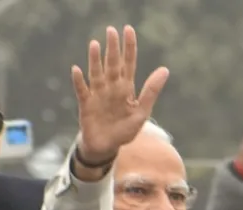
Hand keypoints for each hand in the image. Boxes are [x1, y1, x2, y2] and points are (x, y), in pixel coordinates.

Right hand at [71, 25, 169, 165]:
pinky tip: (77, 69)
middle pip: (112, 65)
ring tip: (95, 44)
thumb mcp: (141, 112)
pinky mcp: (86, 105)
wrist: (106, 147)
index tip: (128, 30)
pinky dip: (79, 81)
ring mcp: (98, 95)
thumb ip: (151, 91)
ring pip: (97, 74)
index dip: (129, 48)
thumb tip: (165, 69)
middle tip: (111, 30)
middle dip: (112, 48)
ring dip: (95, 60)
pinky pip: (82, 91)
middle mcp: (111, 88)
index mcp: (126, 89)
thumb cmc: (124, 130)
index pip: (128, 64)